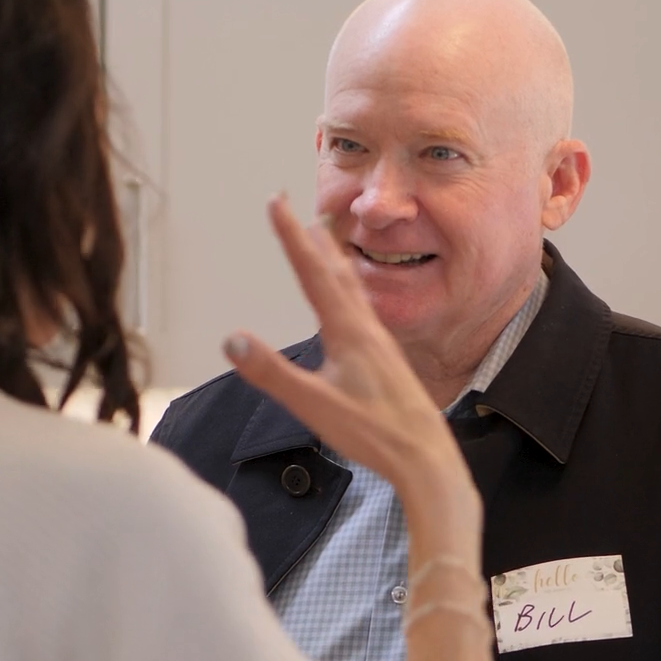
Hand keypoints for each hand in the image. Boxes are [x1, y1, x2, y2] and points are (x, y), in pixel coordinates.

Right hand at [223, 195, 474, 511]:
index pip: (312, 273)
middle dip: (309, 239)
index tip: (276, 202)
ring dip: (333, 260)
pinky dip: (350, 291)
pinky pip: (364, 311)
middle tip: (294, 208)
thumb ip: (273, 373)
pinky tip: (353, 305)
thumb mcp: (314, 406)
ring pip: (353, 289)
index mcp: (349, 333)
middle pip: (334, 272)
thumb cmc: (375, 435)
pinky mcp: (388, 361)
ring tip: (324, 239)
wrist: (427, 459)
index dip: (290, 236)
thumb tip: (233, 340)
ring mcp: (380, 345)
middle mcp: (367, 330)